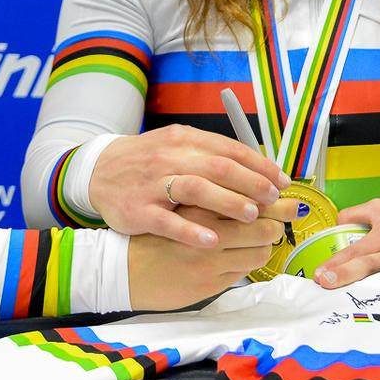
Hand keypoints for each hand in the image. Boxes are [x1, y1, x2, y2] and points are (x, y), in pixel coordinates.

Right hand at [88, 125, 287, 245]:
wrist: (98, 171)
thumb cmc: (148, 161)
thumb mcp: (177, 145)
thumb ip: (212, 154)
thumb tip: (257, 166)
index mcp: (184, 140)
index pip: (229, 149)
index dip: (259, 165)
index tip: (281, 180)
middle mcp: (170, 157)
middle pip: (218, 166)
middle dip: (250, 182)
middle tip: (273, 199)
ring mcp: (153, 184)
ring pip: (195, 189)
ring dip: (227, 202)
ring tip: (251, 216)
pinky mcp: (138, 211)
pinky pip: (167, 221)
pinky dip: (191, 231)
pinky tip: (212, 240)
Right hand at [126, 202, 300, 311]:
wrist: (121, 269)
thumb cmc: (152, 233)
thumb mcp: (177, 203)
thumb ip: (211, 193)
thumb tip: (250, 186)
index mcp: (196, 202)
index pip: (248, 193)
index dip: (270, 192)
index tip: (281, 189)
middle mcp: (204, 229)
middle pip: (260, 221)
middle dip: (277, 218)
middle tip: (283, 213)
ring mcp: (207, 259)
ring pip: (258, 248)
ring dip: (266, 241)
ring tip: (264, 234)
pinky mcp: (207, 283)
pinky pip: (244, 272)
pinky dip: (251, 260)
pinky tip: (246, 253)